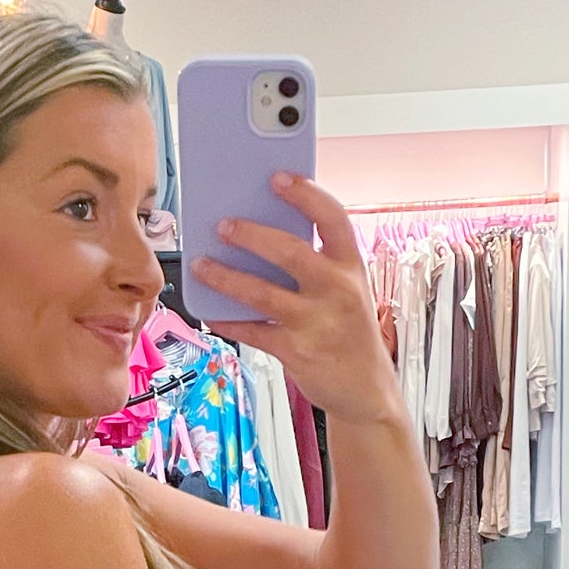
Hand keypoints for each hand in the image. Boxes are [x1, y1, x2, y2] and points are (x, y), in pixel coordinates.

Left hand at [192, 176, 400, 426]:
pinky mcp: (297, 352)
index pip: (333, 218)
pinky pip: (253, 331)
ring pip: (262, 293)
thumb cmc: (350, 332)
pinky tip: (210, 312)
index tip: (278, 177)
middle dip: (252, 235)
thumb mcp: (347, 291)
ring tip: (201, 264)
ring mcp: (317, 323)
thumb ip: (316, 265)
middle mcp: (338, 291)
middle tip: (223, 224)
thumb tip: (263, 236)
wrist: (367, 390)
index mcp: (352, 267)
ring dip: (226, 276)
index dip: (306, 194)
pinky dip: (227, 320)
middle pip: (291, 252)